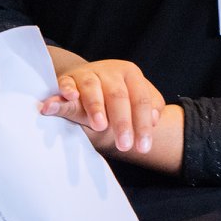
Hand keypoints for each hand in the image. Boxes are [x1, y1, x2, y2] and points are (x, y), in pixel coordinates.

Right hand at [39, 57, 163, 154]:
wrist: (90, 79)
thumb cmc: (118, 96)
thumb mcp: (136, 97)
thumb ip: (151, 106)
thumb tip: (154, 119)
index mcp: (131, 74)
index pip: (141, 99)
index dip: (143, 124)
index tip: (143, 148)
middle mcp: (110, 72)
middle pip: (118, 96)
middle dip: (122, 122)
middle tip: (124, 145)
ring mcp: (88, 73)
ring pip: (92, 87)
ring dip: (95, 106)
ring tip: (100, 126)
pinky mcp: (68, 79)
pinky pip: (66, 83)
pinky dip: (67, 89)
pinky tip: (70, 97)